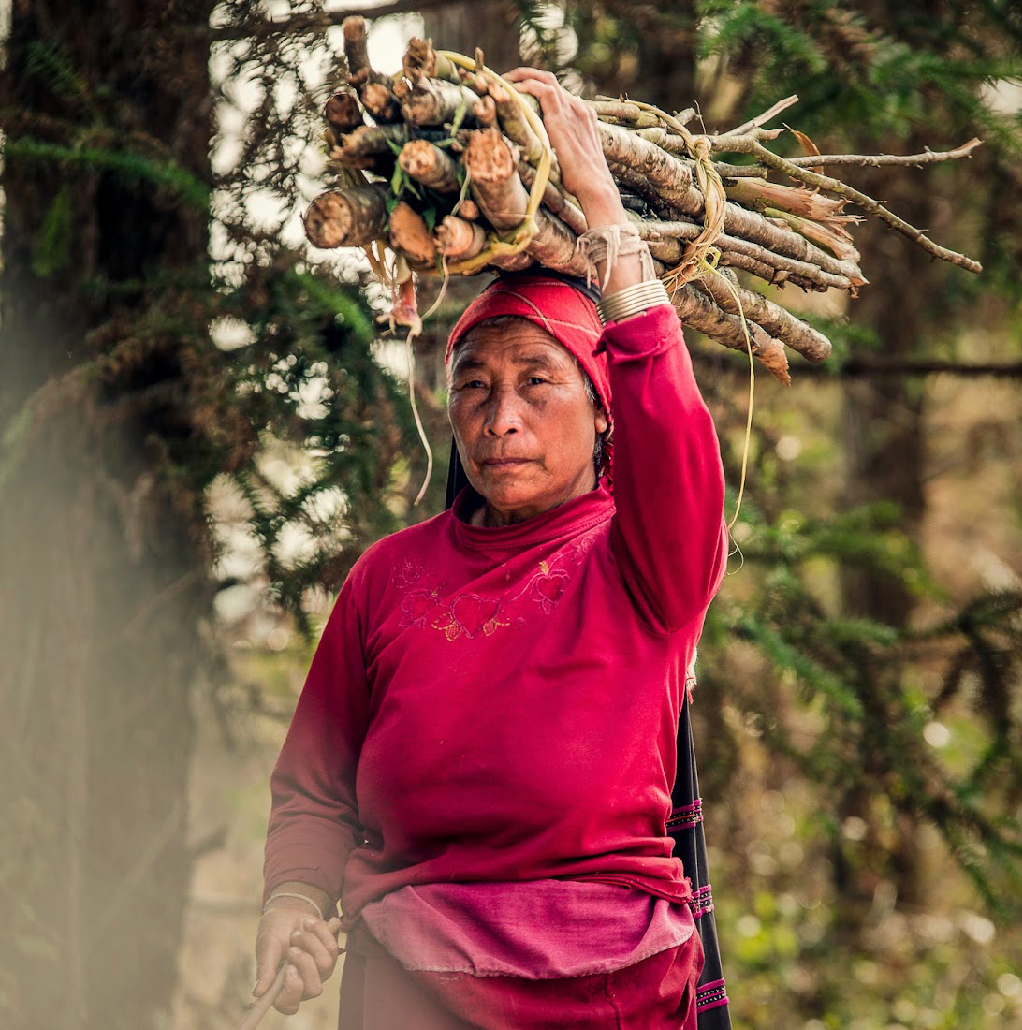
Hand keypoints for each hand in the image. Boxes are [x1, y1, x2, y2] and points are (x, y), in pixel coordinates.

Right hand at [254, 901, 340, 1014]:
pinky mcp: (330, 957)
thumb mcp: (267, 947)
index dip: (293, 989)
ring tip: (297, 933)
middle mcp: (302, 986)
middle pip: (314, 988)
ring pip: (325, 964)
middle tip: (292, 947)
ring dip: (310, 943)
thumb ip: (265, 969)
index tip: (289, 968)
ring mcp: (318, 973)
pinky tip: (308, 925)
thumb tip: (258, 993)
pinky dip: (320, 932)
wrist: (289, 912)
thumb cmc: (274, 932)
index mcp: (280, 989)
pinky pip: (332, 948)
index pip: (291, 1005)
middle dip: (304, 962)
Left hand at [502, 68, 626, 228]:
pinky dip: (526, 86)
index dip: (536, 88)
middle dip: (526, 75)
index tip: (519, 93)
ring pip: (545, 79)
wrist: (595, 186)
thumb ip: (561, 148)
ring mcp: (572, 110)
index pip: (557, 92)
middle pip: (550, 80)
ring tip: (504, 82)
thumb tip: (545, 154)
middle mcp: (578, 108)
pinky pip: (543, 90)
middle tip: (506, 81)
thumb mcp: (572, 158)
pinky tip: (512, 90)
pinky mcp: (562, 118)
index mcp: (582, 116)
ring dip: (522, 76)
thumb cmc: (583, 182)